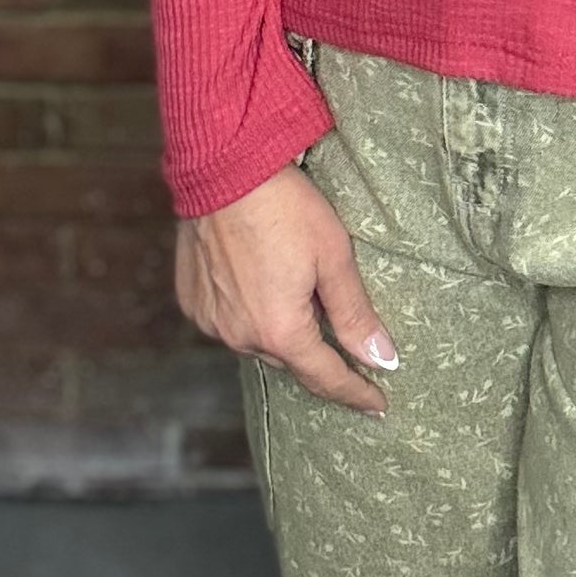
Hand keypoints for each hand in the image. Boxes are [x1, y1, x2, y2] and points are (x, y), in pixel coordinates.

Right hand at [175, 161, 398, 416]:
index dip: (355, 392)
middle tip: (343, 337)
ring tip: (297, 298)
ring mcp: (211, 321)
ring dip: (281, 330)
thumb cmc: (285, 207)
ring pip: (258, 340)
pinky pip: (229, 322)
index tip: (378, 405)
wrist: (223, 171)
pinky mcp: (192, 302)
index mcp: (280, 331)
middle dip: (317, 351)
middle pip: (291, 358)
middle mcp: (240, 336)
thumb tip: (383, 359)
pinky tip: (260, 286)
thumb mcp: (334, 257)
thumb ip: (356, 315)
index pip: (326, 378)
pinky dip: (250, 313)